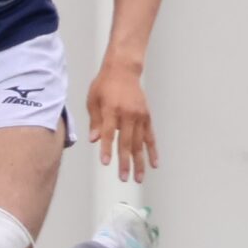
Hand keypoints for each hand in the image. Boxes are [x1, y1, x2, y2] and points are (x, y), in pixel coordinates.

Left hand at [86, 57, 157, 182]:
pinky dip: (152, 150)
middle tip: (124, 178)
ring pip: (140, 143)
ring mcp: (140, 116)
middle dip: (126, 162)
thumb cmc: (105, 84)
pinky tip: (154, 163)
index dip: (108, 149)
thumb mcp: (93, 100)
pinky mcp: (146, 117)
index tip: (106, 163)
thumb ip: (95, 121)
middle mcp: (128, 114)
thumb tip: (95, 140)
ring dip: (140, 161)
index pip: (110, 133)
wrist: (123, 70)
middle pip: (127, 142)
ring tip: (139, 177)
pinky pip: (150, 136)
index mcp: (112, 110)